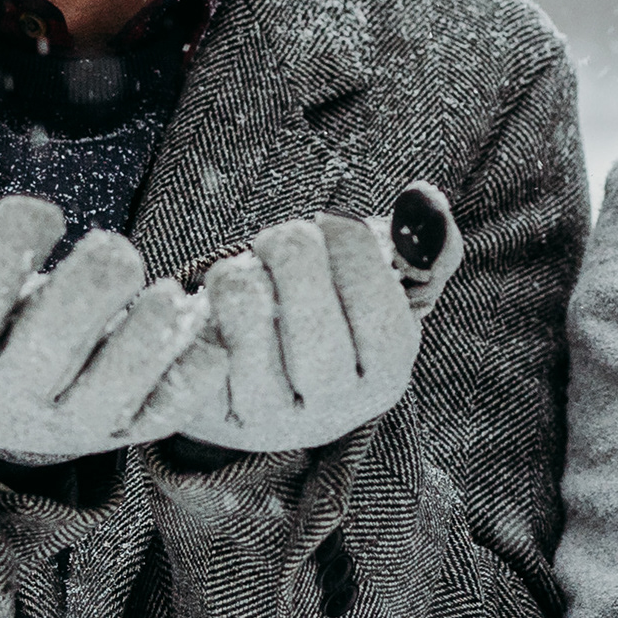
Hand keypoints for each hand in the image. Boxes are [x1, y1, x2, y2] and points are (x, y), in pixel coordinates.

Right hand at [0, 139, 200, 461]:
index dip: (8, 252)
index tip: (42, 207)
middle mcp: (3, 394)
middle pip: (46, 352)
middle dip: (86, 295)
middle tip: (114, 247)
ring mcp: (65, 419)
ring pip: (111, 391)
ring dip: (146, 340)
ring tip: (165, 294)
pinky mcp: (119, 428)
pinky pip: (162, 413)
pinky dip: (192, 376)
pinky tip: (198, 326)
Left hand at [141, 184, 460, 452]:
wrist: (265, 391)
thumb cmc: (335, 321)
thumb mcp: (391, 292)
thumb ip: (427, 245)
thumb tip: (423, 198)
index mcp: (384, 377)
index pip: (377, 308)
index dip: (350, 246)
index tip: (331, 223)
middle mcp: (330, 409)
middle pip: (310, 324)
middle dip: (289, 254)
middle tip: (279, 239)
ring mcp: (264, 418)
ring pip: (243, 332)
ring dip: (237, 277)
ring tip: (242, 271)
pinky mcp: (206, 413)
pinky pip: (191, 349)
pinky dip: (191, 308)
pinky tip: (199, 300)